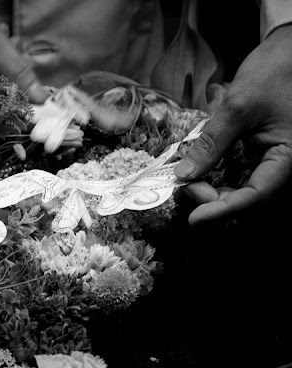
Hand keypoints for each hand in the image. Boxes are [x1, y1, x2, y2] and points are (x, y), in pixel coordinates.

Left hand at [174, 24, 291, 224]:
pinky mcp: (258, 154)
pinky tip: (196, 173)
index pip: (255, 197)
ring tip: (186, 182)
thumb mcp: (237, 108)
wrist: (286, 51)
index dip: (223, 211)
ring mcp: (269, 160)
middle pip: (246, 199)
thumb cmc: (271, 74)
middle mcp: (280, 165)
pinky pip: (237, 175)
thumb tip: (183, 175)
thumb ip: (211, 143)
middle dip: (212, 200)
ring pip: (240, 191)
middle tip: (183, 187)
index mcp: (287, 158)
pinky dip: (215, 178)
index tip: (193, 219)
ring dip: (211, 192)